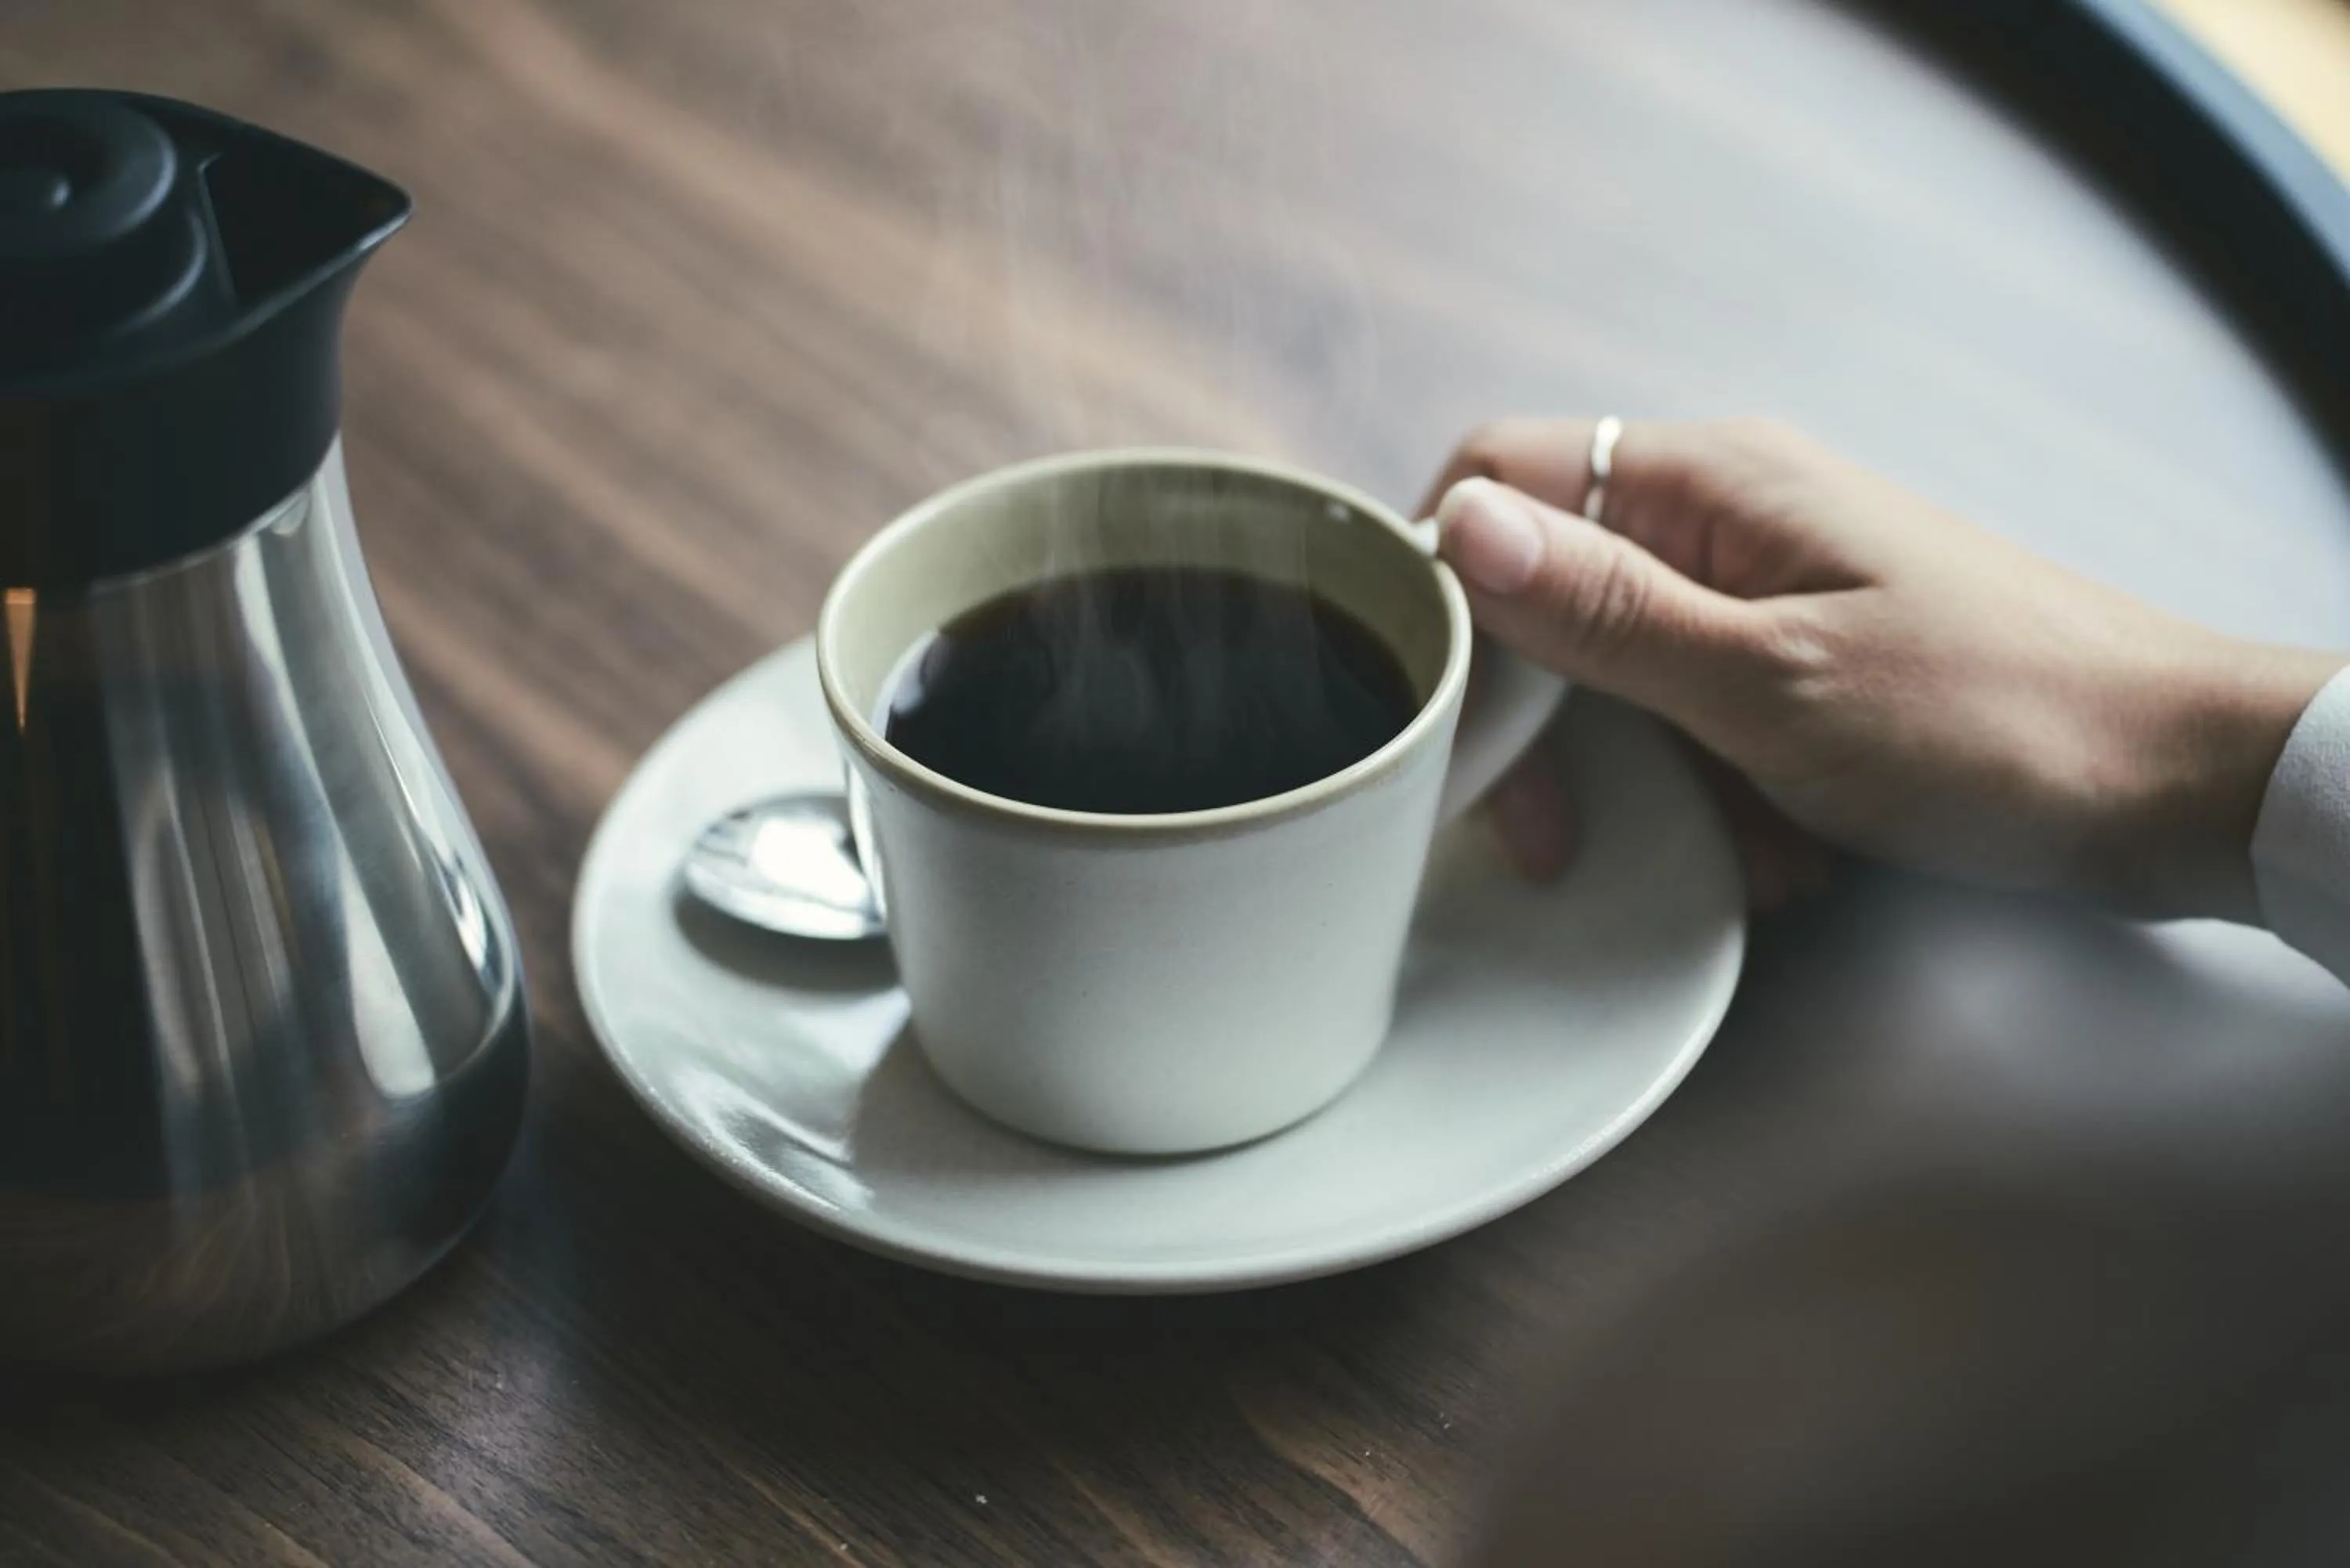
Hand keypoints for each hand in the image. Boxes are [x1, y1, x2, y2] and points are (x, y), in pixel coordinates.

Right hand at [1420, 417, 2343, 919]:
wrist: (2180, 785)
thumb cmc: (1994, 725)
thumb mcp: (1770, 684)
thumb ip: (1605, 612)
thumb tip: (1453, 527)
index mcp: (1709, 485)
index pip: (1497, 477)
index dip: (1441, 588)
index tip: (1441, 713)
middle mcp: (1726, 516)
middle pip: (1545, 592)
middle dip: (1549, 726)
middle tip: (1558, 833)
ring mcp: (1767, 588)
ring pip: (1619, 676)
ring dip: (1649, 780)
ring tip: (1735, 850)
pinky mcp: (1803, 659)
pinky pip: (1698, 718)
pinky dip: (1718, 795)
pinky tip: (1782, 853)